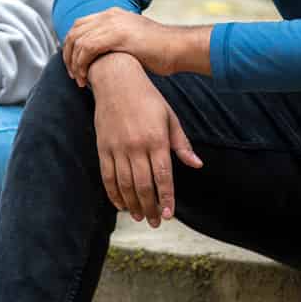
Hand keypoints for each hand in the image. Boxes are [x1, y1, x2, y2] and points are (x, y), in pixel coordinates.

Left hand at [64, 8, 179, 85]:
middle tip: (73, 75)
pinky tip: (85, 78)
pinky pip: (87, 48)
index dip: (71, 45)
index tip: (73, 65)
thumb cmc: (160, 51)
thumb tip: (103, 56)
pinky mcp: (117, 36)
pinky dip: (82, 64)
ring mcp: (113, 23)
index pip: (80, 25)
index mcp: (113, 14)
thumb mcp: (133, 40)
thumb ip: (116, 41)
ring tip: (79, 80)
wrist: (178, 48)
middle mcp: (110, 15)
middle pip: (74, 31)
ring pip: (78, 41)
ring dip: (74, 63)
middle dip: (68, 55)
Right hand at [90, 53, 201, 227]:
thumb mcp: (170, 117)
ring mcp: (117, 148)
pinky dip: (114, 193)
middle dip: (150, 207)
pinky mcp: (103, 147)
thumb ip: (181, 144)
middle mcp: (136, 146)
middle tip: (155, 222)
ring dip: (133, 204)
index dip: (166, 198)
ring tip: (140, 216)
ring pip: (125, 184)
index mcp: (156, 139)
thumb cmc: (147, 98)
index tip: (169, 215)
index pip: (163, 176)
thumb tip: (197, 165)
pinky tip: (121, 204)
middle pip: (143, 185)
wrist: (116, 79)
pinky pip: (107, 177)